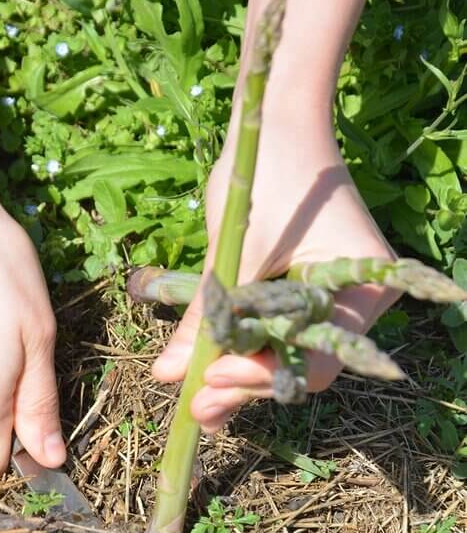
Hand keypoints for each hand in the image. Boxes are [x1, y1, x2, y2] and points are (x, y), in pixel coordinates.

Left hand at [152, 114, 397, 431]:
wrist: (275, 123)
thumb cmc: (267, 173)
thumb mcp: (233, 251)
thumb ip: (203, 318)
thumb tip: (167, 375)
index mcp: (364, 286)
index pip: (316, 360)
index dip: (261, 377)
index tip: (211, 378)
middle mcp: (359, 301)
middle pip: (301, 365)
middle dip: (247, 386)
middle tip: (197, 409)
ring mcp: (334, 299)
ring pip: (287, 355)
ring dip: (242, 374)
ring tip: (196, 401)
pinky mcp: (305, 295)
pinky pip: (278, 333)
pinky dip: (246, 349)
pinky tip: (208, 372)